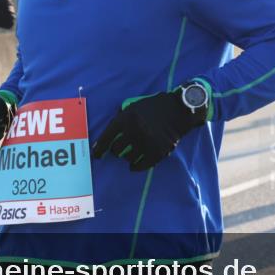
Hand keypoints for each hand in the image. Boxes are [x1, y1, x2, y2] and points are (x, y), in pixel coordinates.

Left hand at [91, 89, 205, 170]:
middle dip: (116, 151)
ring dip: (127, 158)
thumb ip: (121, 120)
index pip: (107, 136)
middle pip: (117, 150)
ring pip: (128, 158)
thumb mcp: (133, 107)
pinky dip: (136, 167)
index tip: (96, 155)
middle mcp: (135, 131)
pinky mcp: (158, 151)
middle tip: (118, 150)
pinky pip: (142, 165)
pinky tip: (133, 166)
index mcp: (127, 118)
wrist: (178, 109)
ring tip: (129, 155)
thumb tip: (106, 139)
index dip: (99, 148)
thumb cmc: (154, 107)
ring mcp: (147, 142)